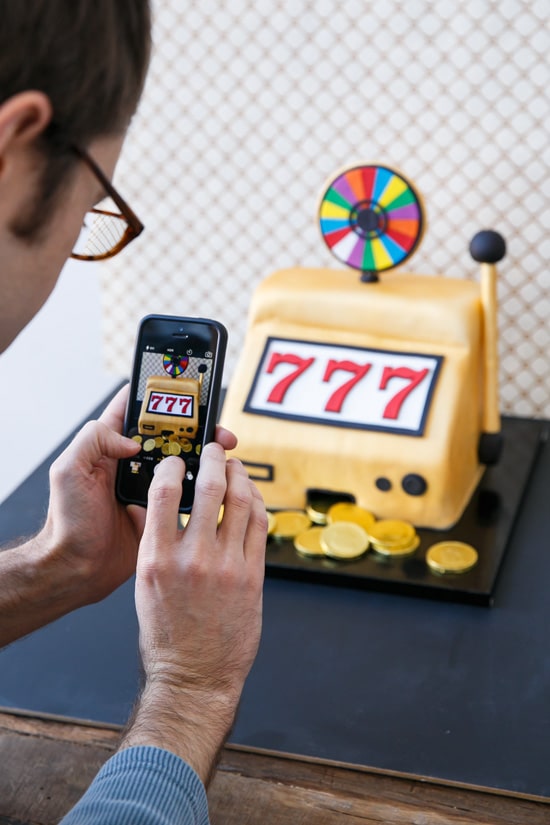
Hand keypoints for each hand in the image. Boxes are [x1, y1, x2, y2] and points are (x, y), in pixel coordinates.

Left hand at [42, 385, 239, 605]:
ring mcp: (149, 484)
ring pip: (183, 459)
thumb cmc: (68, 523)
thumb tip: (131, 440)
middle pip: (168, 432)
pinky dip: (204, 482)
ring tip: (222, 450)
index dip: (157, 394)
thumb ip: (93, 440)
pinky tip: (217, 479)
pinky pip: (188, 490)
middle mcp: (131, 462)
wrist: (80, 568)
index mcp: (107, 446)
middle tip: (215, 428)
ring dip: (203, 452)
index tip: (182, 387)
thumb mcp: (67, 471)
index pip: (134, 409)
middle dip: (194, 424)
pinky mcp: (162, 508)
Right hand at [123, 443, 266, 782]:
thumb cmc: (166, 636)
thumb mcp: (144, 586)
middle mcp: (192, 557)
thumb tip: (156, 508)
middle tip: (215, 449)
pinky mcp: (252, 577)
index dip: (174, 465)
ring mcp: (226, 566)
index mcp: (156, 558)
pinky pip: (259, 526)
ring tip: (235, 467)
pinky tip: (251, 497)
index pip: (163, 492)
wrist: (193, 676)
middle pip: (210, 487)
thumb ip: (152, 544)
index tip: (178, 459)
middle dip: (214, 459)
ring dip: (240, 476)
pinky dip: (256, 504)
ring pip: (241, 501)